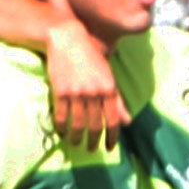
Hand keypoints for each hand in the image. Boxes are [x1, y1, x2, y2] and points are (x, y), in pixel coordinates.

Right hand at [45, 21, 128, 151]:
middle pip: (95, 126)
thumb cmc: (90, 57)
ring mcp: (77, 93)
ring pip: (78, 124)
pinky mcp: (61, 91)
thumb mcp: (108, 76)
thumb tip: (127, 122)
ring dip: (77, 138)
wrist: (67, 38)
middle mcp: (95, 93)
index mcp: (109, 88)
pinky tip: (62, 132)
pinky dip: (62, 127)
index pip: (113, 120)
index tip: (109, 148)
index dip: (112, 137)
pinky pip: (62, 116)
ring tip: (76, 143)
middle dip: (94, 141)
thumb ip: (117, 100)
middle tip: (91, 150)